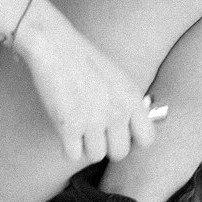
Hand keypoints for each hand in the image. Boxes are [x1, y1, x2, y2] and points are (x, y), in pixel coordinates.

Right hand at [13, 3, 156, 163]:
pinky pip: (72, 155)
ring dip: (84, 145)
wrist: (54, 45)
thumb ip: (127, 104)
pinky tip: (64, 128)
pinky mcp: (69, 126)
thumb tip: (133, 131)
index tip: (119, 133)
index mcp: (132, 98)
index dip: (132, 140)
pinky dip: (67, 146)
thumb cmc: (83, 59)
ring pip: (95, 156)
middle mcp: (117, 111)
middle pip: (119, 153)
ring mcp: (93, 121)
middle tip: (93, 131)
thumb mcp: (118, 78)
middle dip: (106, 145)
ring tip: (76, 124)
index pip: (147, 139)